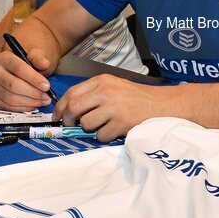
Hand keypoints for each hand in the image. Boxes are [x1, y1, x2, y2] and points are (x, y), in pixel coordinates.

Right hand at [0, 46, 53, 110]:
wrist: (23, 68)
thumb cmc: (30, 61)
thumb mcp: (37, 55)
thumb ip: (40, 58)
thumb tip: (44, 63)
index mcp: (4, 57)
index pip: (19, 68)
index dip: (34, 79)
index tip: (46, 86)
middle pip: (14, 86)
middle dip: (33, 93)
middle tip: (46, 96)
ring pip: (11, 99)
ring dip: (30, 102)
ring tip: (43, 101)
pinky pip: (8, 108)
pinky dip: (23, 108)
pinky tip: (33, 105)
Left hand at [55, 75, 169, 142]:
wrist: (161, 104)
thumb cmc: (135, 97)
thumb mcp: (113, 86)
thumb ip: (93, 94)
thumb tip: (68, 110)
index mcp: (102, 81)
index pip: (72, 93)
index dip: (60, 107)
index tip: (57, 117)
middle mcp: (107, 91)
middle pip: (74, 108)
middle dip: (68, 120)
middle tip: (71, 126)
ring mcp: (114, 107)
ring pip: (86, 123)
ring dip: (90, 129)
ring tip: (102, 125)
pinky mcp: (121, 122)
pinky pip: (101, 135)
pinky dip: (105, 136)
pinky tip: (114, 130)